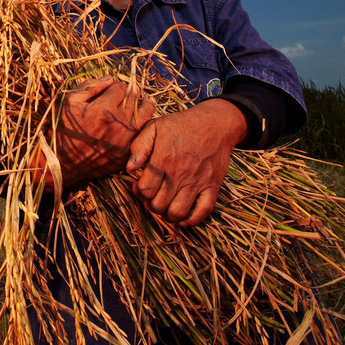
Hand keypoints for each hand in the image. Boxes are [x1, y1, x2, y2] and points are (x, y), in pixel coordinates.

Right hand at [46, 75, 154, 190]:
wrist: (62, 162)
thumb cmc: (63, 130)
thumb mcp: (70, 102)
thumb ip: (90, 86)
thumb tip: (109, 78)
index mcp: (103, 109)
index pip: (121, 88)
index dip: (116, 85)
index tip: (112, 89)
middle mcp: (117, 124)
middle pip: (135, 99)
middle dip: (132, 92)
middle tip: (129, 92)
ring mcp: (124, 140)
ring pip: (145, 115)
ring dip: (145, 105)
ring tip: (145, 101)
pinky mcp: (126, 153)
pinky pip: (142, 134)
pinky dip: (143, 125)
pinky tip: (140, 120)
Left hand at [125, 99, 246, 225]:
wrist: (215, 124)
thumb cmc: (181, 126)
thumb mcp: (155, 127)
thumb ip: (138, 147)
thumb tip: (129, 169)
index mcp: (163, 159)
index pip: (145, 190)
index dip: (139, 193)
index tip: (140, 187)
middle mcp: (180, 173)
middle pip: (158, 205)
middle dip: (151, 205)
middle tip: (152, 197)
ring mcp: (197, 182)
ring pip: (177, 212)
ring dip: (168, 215)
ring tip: (165, 206)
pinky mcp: (213, 186)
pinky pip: (203, 212)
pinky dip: (192, 220)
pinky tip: (183, 217)